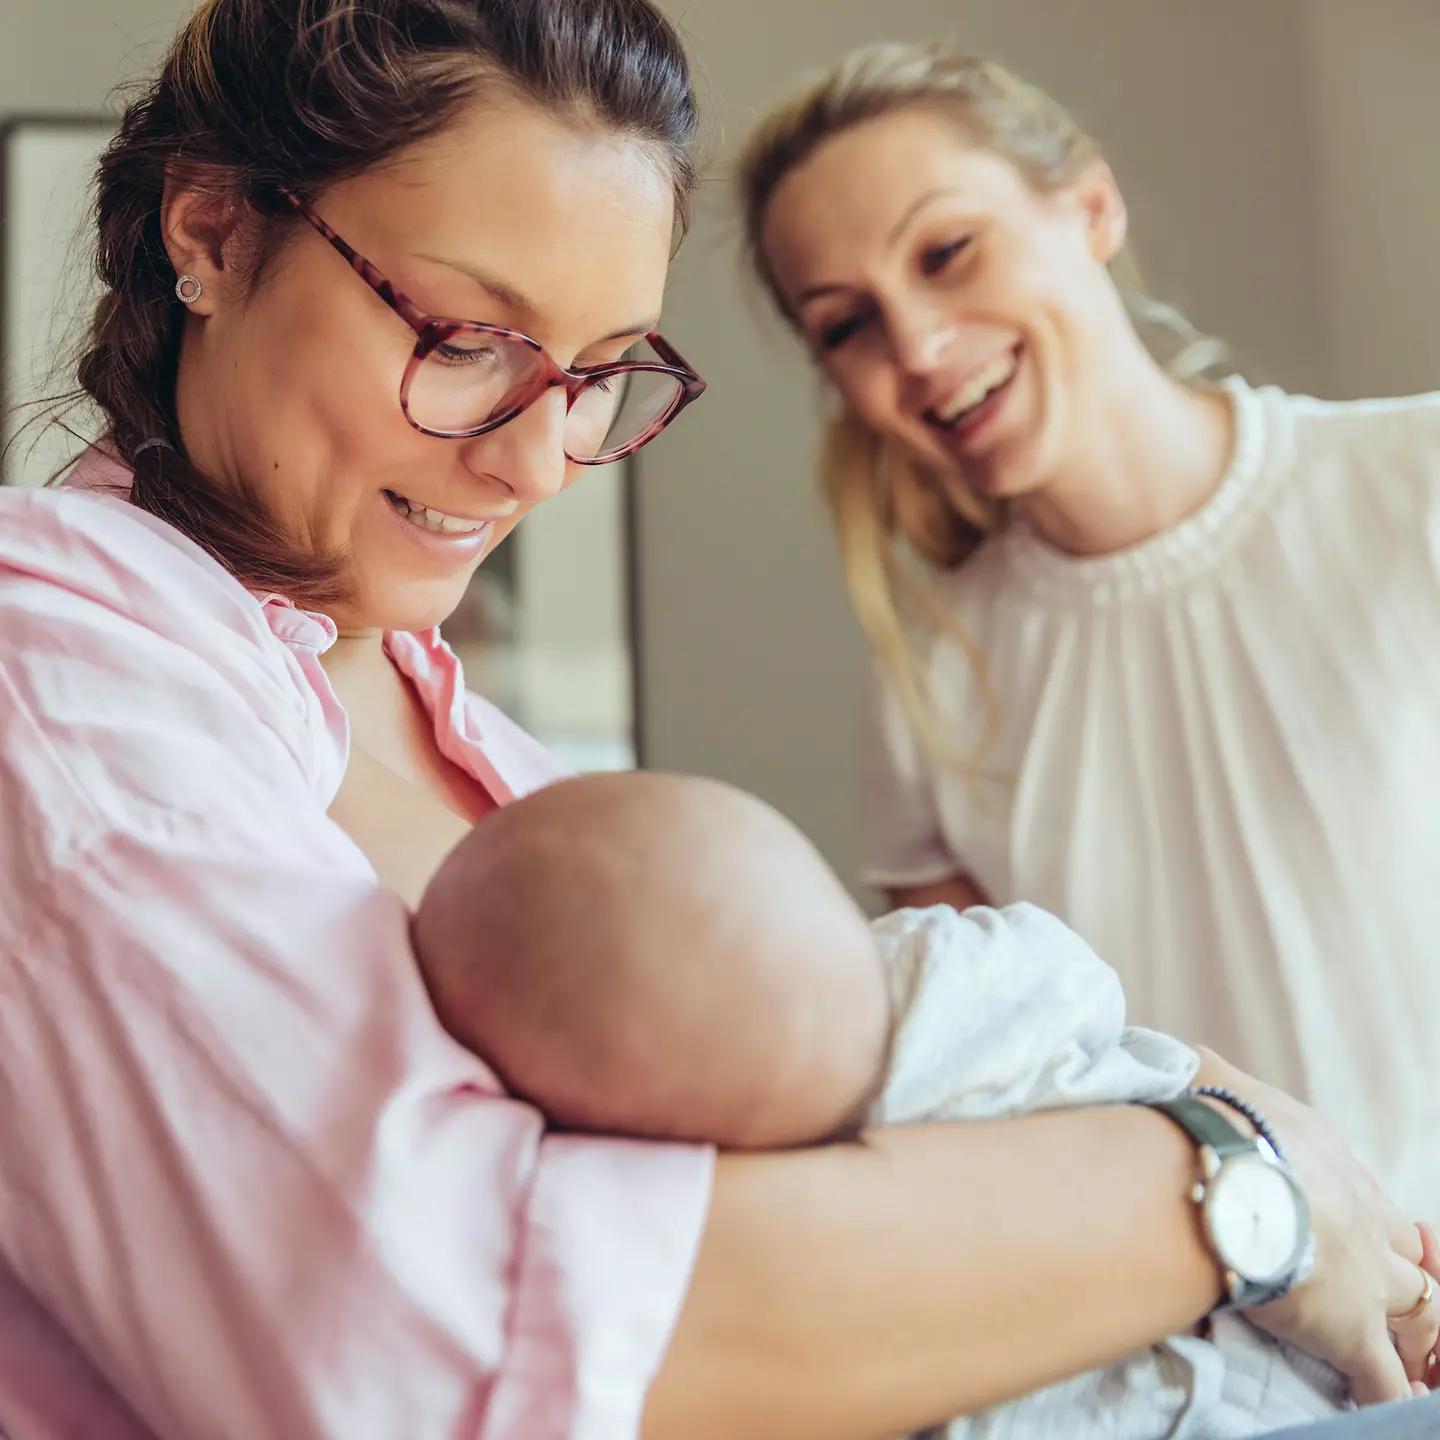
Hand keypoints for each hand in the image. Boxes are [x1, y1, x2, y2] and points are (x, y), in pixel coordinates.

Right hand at [1194, 1049, 1438, 1405]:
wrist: (1228, 1172)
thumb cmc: (1215, 1121)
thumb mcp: (1210, 1077)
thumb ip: (1204, 1074)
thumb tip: (1178, 1059)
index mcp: (1334, 1165)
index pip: (1369, 1199)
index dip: (1366, 1220)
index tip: (1354, 1232)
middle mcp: (1363, 1222)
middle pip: (1406, 1255)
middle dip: (1400, 1275)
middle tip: (1384, 1295)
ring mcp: (1365, 1279)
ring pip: (1418, 1313)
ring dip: (1413, 1334)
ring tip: (1408, 1358)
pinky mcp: (1349, 1330)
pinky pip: (1383, 1379)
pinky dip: (1388, 1393)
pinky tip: (1389, 1402)